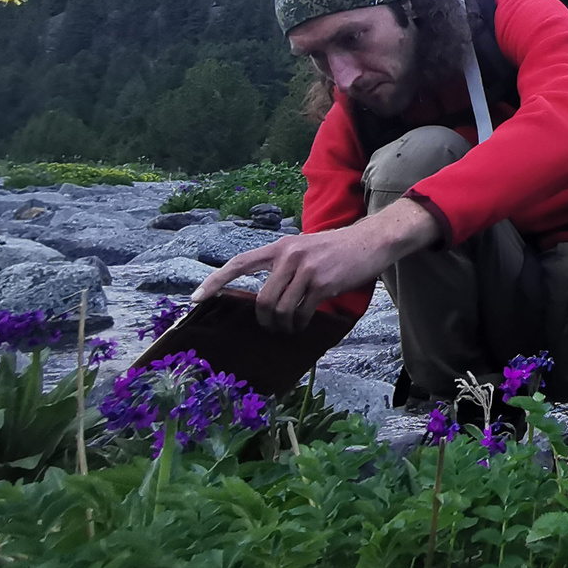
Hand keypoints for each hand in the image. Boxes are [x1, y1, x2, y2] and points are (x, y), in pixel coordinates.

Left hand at [193, 199, 441, 330]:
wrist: (372, 240)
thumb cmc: (339, 249)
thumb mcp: (305, 248)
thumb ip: (284, 265)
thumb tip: (265, 296)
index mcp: (280, 246)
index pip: (239, 263)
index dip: (214, 282)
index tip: (195, 299)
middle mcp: (289, 255)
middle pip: (262, 300)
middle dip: (264, 320)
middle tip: (272, 327)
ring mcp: (306, 269)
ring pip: (279, 310)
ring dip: (282, 326)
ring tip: (290, 327)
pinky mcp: (322, 283)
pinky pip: (300, 313)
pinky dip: (299, 325)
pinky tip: (303, 324)